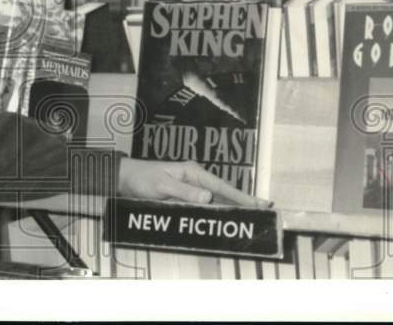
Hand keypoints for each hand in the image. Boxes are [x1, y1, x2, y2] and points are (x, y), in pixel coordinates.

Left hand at [117, 158, 270, 208]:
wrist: (126, 178)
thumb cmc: (143, 179)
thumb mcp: (162, 186)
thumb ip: (184, 192)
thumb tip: (208, 199)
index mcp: (194, 173)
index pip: (222, 187)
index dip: (241, 196)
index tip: (259, 203)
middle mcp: (196, 180)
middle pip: (225, 193)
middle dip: (244, 202)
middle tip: (265, 210)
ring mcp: (193, 189)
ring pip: (218, 200)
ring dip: (234, 207)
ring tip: (253, 216)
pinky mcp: (187, 197)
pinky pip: (207, 206)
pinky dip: (219, 211)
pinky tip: (228, 218)